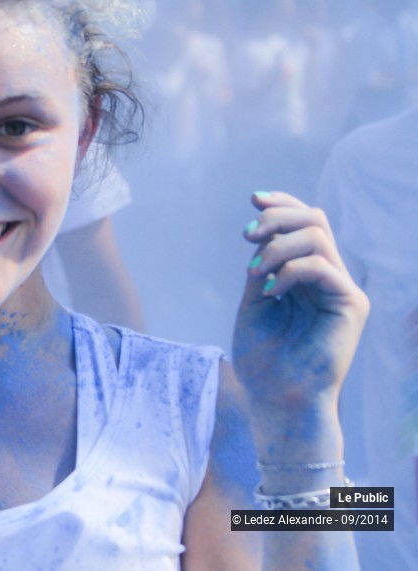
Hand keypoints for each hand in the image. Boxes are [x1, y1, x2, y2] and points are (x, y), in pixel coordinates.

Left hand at [231, 192, 368, 417]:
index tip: (253, 200)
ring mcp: (342, 289)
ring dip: (276, 246)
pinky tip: (270, 291)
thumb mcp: (255, 299)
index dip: (282, 203)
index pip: (304, 223)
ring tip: (253, 272)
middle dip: (277, 217)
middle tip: (247, 236)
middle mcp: (328, 276)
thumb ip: (264, 264)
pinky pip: (322, 266)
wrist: (276, 397)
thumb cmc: (264, 357)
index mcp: (306, 274)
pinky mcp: (351, 304)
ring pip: (317, 236)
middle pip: (314, 219)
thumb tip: (261, 229)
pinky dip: (289, 270)